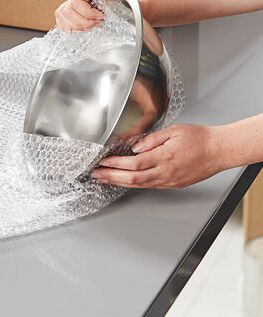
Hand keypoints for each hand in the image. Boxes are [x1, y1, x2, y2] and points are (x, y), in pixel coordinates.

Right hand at [55, 0, 115, 32]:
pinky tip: (71, 30)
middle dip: (84, 22)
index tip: (101, 16)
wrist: (116, 0)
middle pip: (68, 12)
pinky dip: (63, 26)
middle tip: (96, 23)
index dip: (88, 13)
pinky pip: (59, 19)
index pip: (76, 2)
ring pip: (63, 16)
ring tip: (89, 26)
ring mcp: (70, 4)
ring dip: (77, 26)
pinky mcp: (69, 12)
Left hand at [91, 124, 224, 188]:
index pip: (133, 163)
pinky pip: (150, 186)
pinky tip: (126, 181)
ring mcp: (170, 180)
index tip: (103, 161)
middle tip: (97, 174)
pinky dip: (135, 184)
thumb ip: (152, 138)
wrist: (220, 151)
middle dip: (112, 177)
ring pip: (140, 185)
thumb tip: (136, 146)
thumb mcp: (173, 130)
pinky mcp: (174, 183)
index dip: (115, 164)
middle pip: (133, 178)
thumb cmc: (200, 138)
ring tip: (106, 179)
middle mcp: (166, 172)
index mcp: (164, 157)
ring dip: (120, 183)